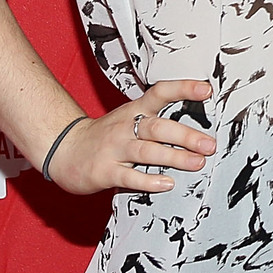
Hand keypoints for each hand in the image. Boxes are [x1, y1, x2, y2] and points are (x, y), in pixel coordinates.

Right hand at [46, 79, 216, 194]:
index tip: (206, 90)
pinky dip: (149, 181)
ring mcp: (114, 149)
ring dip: (174, 157)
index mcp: (134, 110)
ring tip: (197, 163)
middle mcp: (125, 127)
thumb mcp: (130, 118)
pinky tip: (167, 183)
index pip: (160, 93)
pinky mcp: (104, 171)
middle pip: (158, 127)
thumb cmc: (106, 136)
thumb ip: (159, 120)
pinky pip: (129, 177)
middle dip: (186, 135)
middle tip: (209, 144)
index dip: (183, 89)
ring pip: (147, 151)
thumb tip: (199, 127)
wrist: (63, 150)